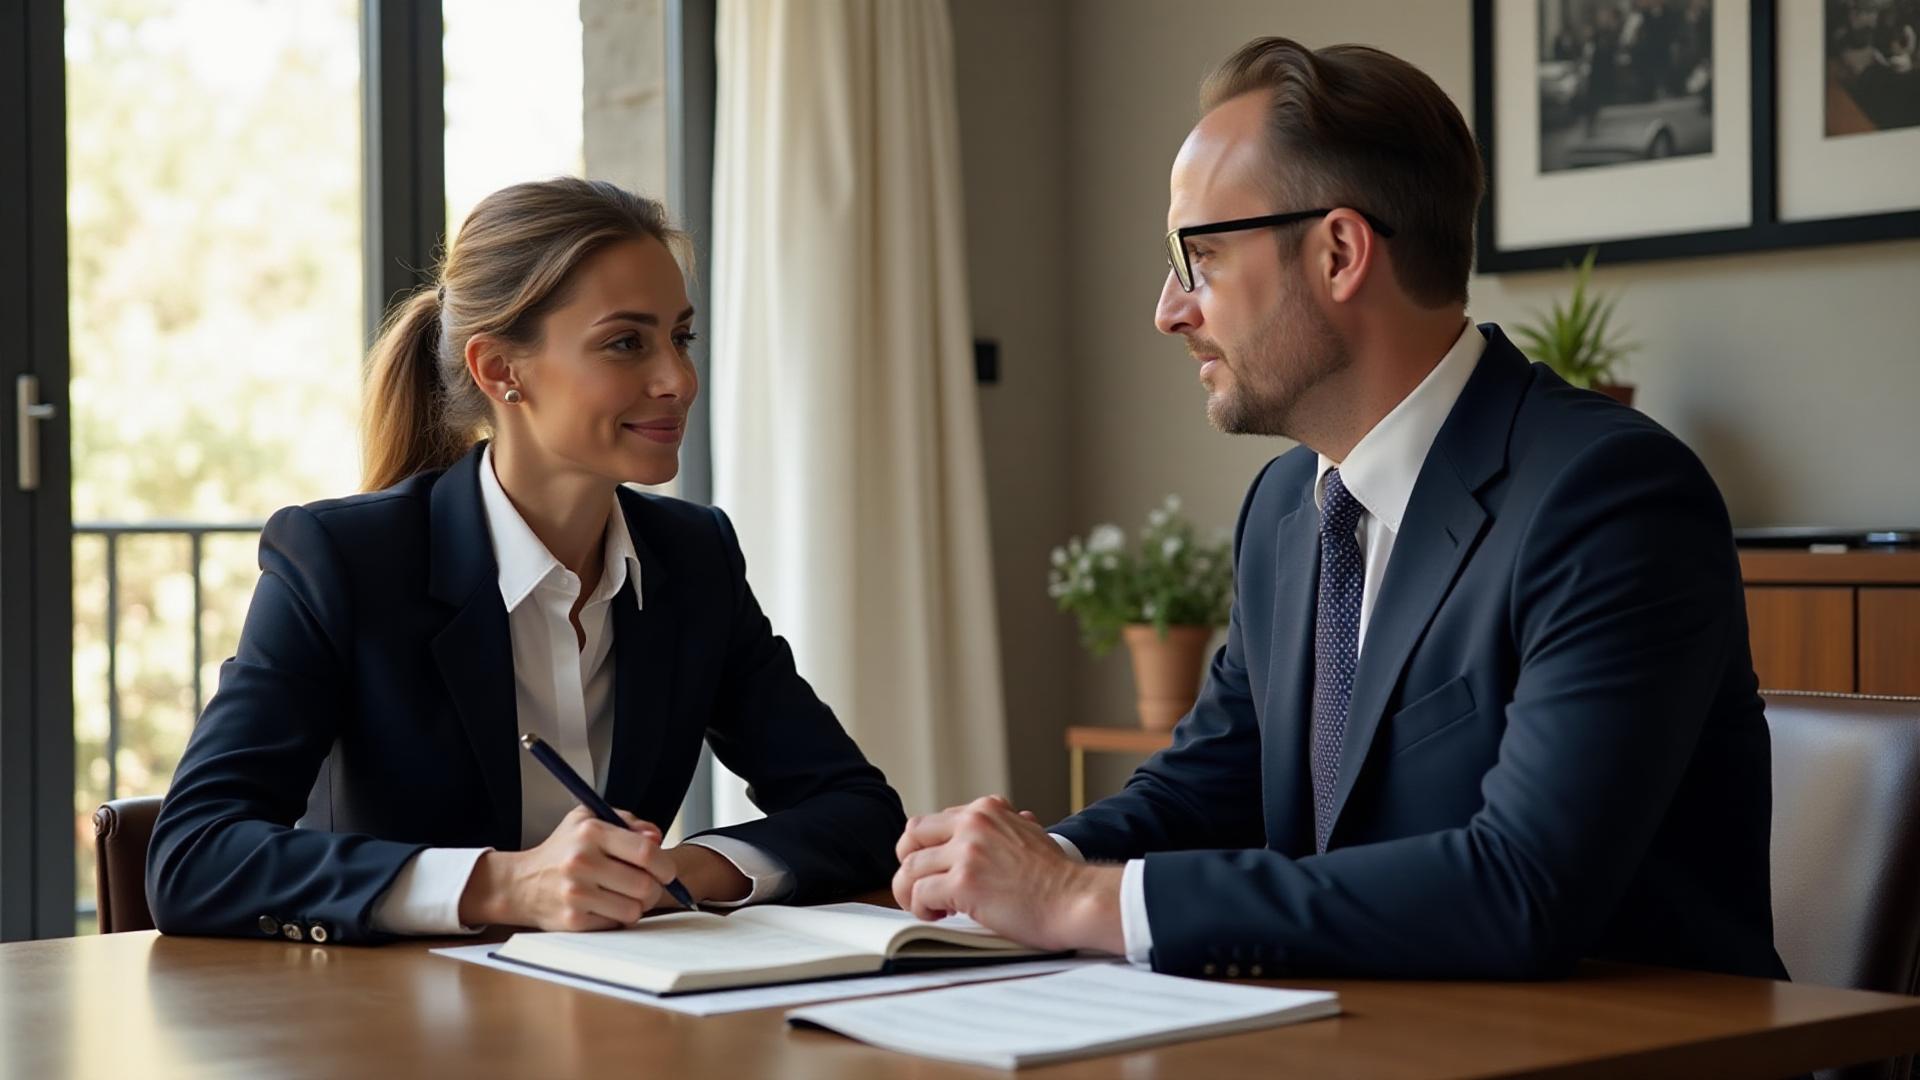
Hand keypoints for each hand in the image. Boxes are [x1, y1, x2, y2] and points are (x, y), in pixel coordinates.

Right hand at [458, 806, 679, 929]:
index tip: (667, 871)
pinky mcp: (572, 920)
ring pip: (634, 909)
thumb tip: (656, 838)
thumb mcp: (589, 820)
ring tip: (626, 895)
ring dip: (637, 905)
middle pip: (645, 885)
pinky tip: (606, 905)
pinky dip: (617, 917)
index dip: (664, 864)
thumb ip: (628, 823)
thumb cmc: (563, 849)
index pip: (645, 852)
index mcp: (590, 832)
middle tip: (650, 885)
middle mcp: (581, 861)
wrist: (521, 883)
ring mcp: (576, 893)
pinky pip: (615, 924)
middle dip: (655, 888)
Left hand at [892, 796, 1123, 953]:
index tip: (935, 870)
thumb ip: (1008, 825)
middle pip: (911, 837)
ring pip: (910, 869)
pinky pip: (919, 893)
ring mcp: (967, 852)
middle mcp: (973, 823)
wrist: (1077, 900)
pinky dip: (922, 909)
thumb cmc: (1057, 877)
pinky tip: (940, 915)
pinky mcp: (964, 882)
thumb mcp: (1030, 833)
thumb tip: (1014, 817)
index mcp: (986, 810)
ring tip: (932, 908)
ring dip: (912, 892)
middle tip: (920, 888)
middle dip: (908, 865)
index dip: (926, 849)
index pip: (931, 821)